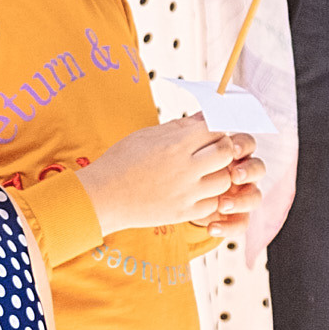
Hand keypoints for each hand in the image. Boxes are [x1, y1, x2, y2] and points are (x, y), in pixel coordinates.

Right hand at [81, 118, 253, 234]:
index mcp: (175, 144)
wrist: (102, 196)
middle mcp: (184, 168)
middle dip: (224, 147)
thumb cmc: (121, 161)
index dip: (216, 128)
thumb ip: (179, 126)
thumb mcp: (147, 135)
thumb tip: (204, 116)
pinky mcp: (183, 213)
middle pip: (226, 152)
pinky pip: (213, 203)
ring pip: (225, 180)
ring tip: (206, 170)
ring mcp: (186, 193)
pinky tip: (197, 189)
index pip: (215, 129)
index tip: (211, 130)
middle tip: (214, 148)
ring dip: (220, 172)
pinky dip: (210, 195)